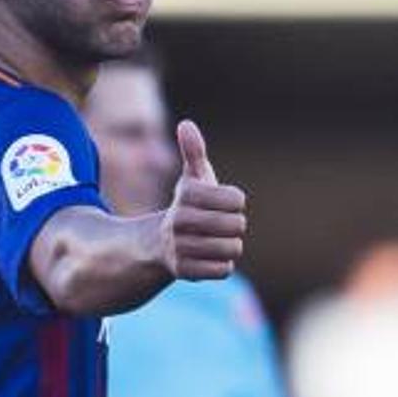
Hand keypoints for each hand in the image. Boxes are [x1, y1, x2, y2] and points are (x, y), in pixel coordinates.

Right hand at [157, 120, 246, 281]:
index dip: (236, 202)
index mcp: (186, 196)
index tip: (225, 202)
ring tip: (216, 241)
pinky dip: (222, 265)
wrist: (160, 245)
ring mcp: (180, 248)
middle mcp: (178, 222)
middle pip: (237, 225)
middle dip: (235, 225)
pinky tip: (209, 257)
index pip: (236, 200)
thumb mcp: (192, 178)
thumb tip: (186, 124)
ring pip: (232, 249)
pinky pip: (224, 270)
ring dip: (230, 245)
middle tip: (221, 224)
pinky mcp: (184, 272)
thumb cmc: (188, 206)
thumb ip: (193, 152)